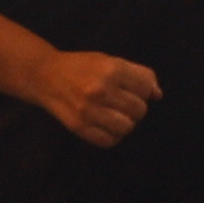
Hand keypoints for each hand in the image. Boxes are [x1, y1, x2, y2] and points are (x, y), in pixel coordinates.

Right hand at [35, 47, 162, 146]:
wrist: (45, 76)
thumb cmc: (82, 66)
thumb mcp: (111, 61)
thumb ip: (138, 74)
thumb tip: (158, 95)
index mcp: (112, 69)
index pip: (145, 89)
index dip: (143, 91)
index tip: (132, 90)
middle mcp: (101, 90)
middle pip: (139, 110)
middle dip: (135, 108)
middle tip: (122, 103)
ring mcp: (89, 110)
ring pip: (127, 127)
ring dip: (125, 123)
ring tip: (115, 115)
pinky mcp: (79, 127)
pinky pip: (109, 141)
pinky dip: (112, 136)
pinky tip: (106, 125)